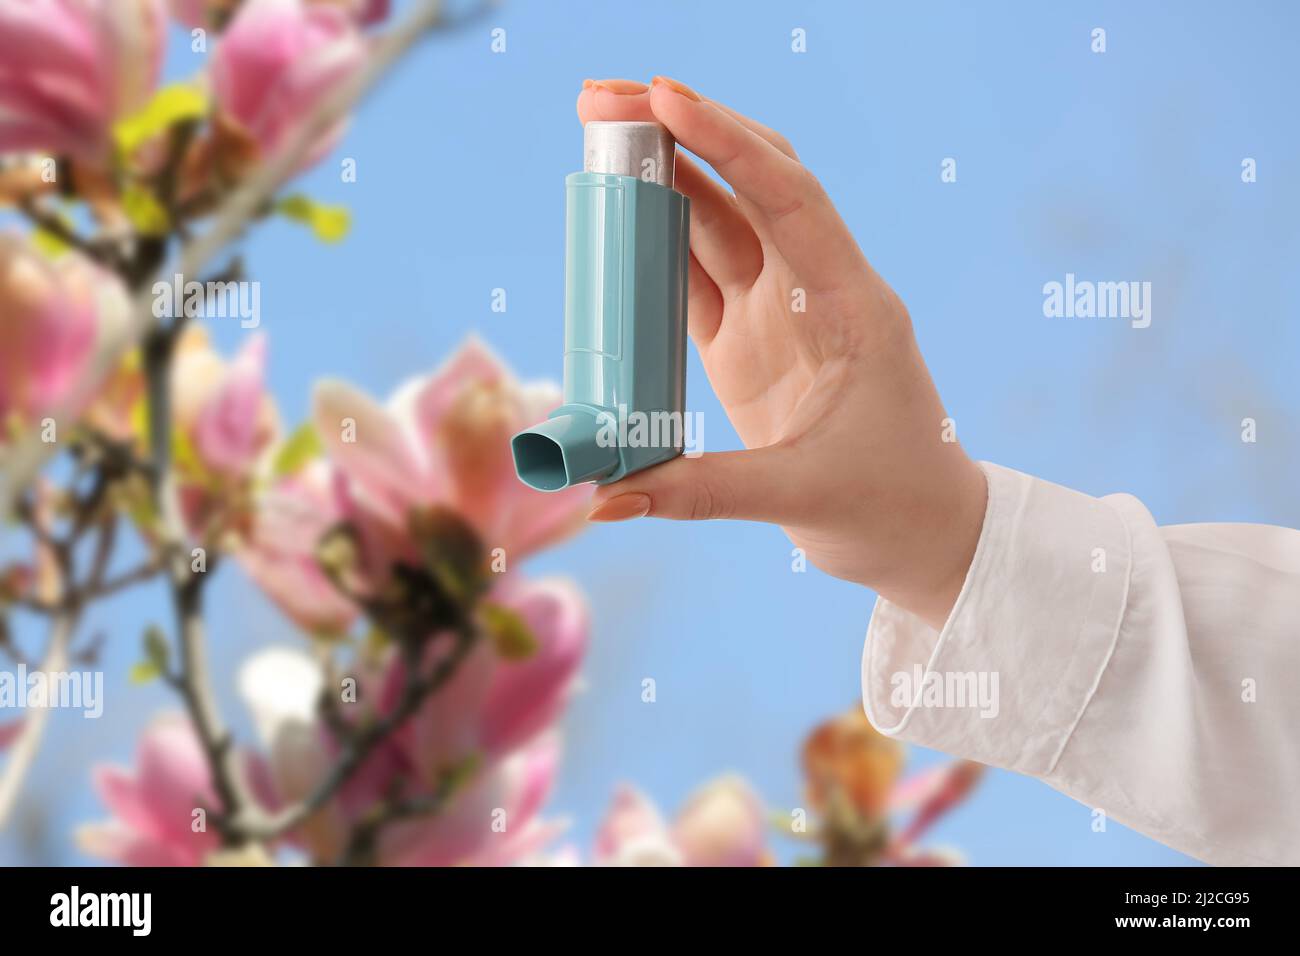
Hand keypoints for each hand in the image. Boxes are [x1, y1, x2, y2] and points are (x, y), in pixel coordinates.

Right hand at [580, 77, 986, 628]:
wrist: (922, 534)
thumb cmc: (889, 507)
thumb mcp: (802, 497)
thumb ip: (700, 491)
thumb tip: (605, 499)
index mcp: (853, 305)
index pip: (789, 198)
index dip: (727, 142)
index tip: (663, 98)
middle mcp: (816, 290)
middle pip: (747, 182)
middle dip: (682, 130)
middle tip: (604, 98)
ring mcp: (779, 311)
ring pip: (716, 219)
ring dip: (660, 176)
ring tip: (596, 139)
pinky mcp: (747, 341)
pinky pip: (694, 275)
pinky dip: (654, 244)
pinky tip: (613, 218)